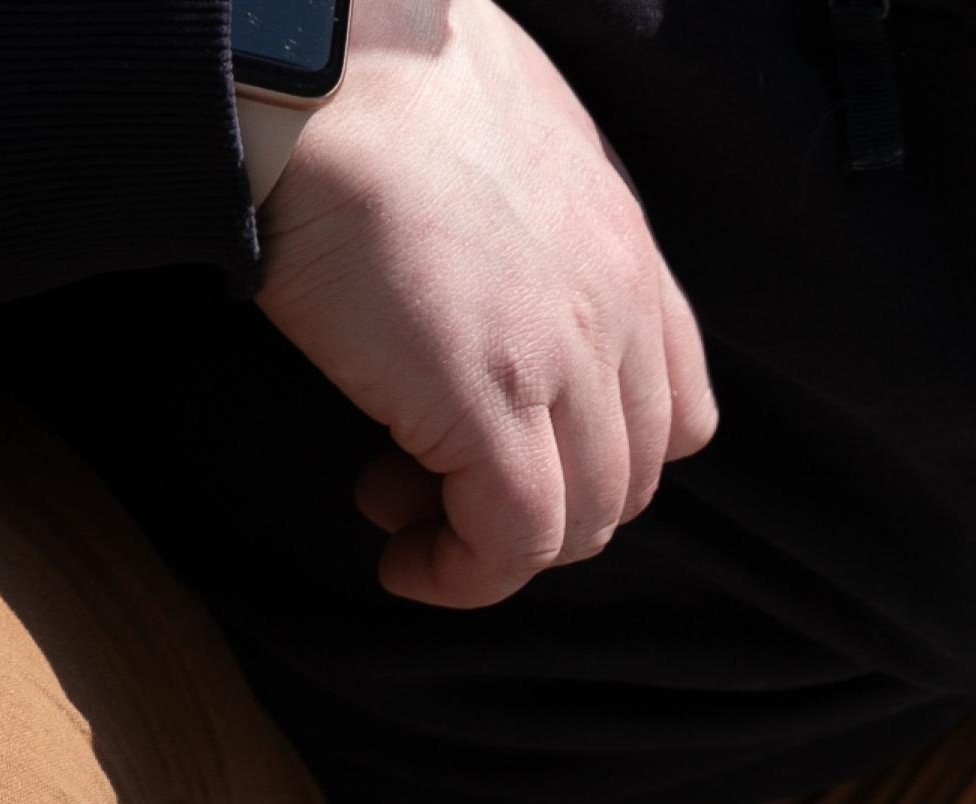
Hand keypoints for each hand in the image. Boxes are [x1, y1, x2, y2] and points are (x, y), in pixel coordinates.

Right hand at [256, 0, 713, 608]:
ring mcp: (563, 361)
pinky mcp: (489, 406)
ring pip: (576, 522)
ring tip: (399, 512)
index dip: (599, 458)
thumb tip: (478, 277)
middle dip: (541, 511)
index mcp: (621, 243)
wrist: (303, 54)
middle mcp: (614, 308)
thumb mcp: (495, 133)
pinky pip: (509, 542)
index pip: (672, 407)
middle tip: (436, 490)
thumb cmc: (362, 72)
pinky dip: (464, 577)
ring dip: (492, 546)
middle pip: (627, 478)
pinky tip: (407, 564)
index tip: (512, 452)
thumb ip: (527, 216)